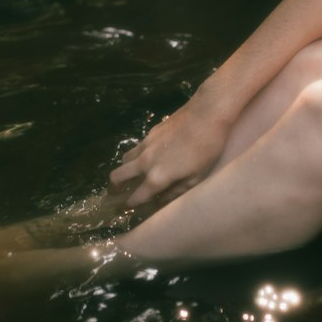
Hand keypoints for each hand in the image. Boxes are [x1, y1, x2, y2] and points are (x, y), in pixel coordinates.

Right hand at [110, 99, 229, 204]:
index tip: (129, 208)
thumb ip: (177, 191)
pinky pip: (136, 148)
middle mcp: (145, 161)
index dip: (131, 204)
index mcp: (157, 176)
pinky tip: (150, 156)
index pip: (136, 196)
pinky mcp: (150, 132)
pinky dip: (136, 156)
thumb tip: (163, 200)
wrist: (206, 113)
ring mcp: (145, 144)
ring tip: (133, 175)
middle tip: (118, 193)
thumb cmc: (207, 148)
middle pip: (117, 176)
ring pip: (124, 160)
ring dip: (125, 169)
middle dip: (115, 187)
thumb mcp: (197, 176)